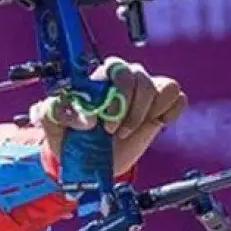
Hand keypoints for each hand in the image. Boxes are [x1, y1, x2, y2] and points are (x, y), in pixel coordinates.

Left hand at [32, 57, 186, 176]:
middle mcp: (125, 78)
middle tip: (113, 132)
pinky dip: (169, 112)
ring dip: (145, 114)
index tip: (102, 124)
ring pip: (162, 86)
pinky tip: (154, 124)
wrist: (91, 163)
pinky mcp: (162, 106)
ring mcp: (146, 91)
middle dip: (129, 109)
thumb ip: (54, 112)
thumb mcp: (53, 125)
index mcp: (100, 77)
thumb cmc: (72, 137)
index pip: (115, 68)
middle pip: (140, 77)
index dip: (114, 94)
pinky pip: (177, 97)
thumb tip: (86, 118)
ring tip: (126, 132)